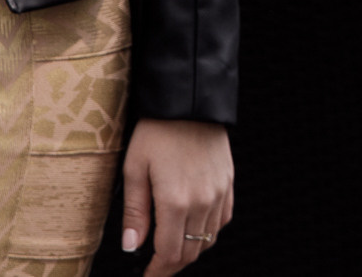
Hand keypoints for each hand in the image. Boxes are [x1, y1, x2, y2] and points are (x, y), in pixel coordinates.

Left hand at [120, 117, 232, 270]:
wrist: (190, 101)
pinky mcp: (229, 182)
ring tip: (172, 251)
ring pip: (208, 239)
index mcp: (175, 201)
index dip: (157, 272)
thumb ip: (135, 212)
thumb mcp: (135, 169)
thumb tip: (132, 246)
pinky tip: (195, 229)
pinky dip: (209, 232)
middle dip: (172, 266)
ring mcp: (219, 193)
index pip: (169, 253)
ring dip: (190, 251)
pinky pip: (223, 220)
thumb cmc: (158, 131)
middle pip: (191, 252)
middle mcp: (202, 201)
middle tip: (155, 268)